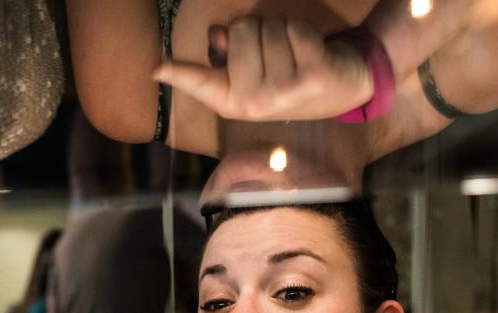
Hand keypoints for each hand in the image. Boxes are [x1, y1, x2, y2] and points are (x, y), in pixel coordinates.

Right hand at [152, 17, 373, 121]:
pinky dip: (300, 29)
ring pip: (267, 25)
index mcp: (232, 101)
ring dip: (280, 28)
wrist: (341, 90)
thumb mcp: (254, 71)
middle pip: (237, 29)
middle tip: (273, 51)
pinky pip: (292, 28)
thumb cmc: (288, 76)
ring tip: (292, 52)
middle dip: (255, 29)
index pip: (199, 82)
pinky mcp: (312, 75)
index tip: (156, 69)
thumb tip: (219, 34)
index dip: (177, 72)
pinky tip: (310, 50)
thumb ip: (228, 53)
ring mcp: (283, 92)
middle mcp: (254, 102)